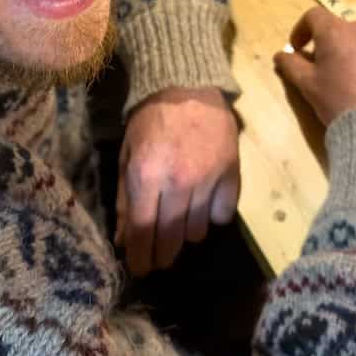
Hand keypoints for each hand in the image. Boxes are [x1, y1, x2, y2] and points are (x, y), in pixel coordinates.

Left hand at [116, 86, 240, 275]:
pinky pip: (223, 216)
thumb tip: (123, 240)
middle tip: (157, 258)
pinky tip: (203, 204)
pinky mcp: (231, 175)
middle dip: (161, 256)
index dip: (140, 259)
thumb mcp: (127, 155)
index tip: (139, 269)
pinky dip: (212, 216)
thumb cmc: (150, 120)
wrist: (188, 86)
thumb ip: (124, 199)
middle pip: (171, 240)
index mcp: (146, 176)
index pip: (143, 233)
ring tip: (179, 221)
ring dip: (185, 233)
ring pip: (198, 232)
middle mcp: (178, 183)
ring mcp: (208, 180)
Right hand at [273, 7, 355, 126]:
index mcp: (337, 32)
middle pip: (344, 30)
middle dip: (333, 45)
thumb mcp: (307, 86)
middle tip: (328, 69)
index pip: (314, 16)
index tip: (298, 48)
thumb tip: (281, 55)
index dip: (302, 29)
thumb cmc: (339, 101)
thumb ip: (291, 65)